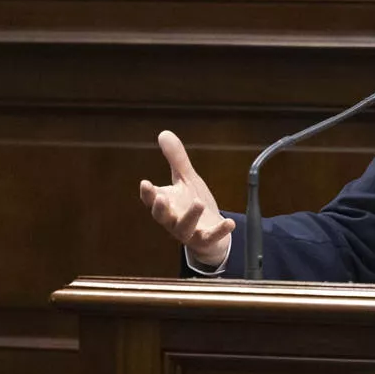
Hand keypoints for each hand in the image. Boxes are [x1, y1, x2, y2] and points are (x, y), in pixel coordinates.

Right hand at [138, 130, 234, 267]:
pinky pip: (210, 237)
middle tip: (161, 198)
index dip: (147, 193)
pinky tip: (229, 222)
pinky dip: (220, 231)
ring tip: (198, 203)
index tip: (145, 182)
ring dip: (190, 217)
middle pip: (162, 217)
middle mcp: (172, 220)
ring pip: (184, 228)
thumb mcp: (186, 179)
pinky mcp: (205, 240)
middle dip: (160, 209)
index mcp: (166, 204)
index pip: (151, 200)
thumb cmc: (192, 203)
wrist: (210, 232)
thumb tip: (164, 133)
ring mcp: (188, 232)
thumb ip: (176, 159)